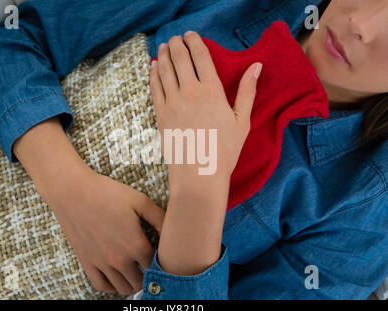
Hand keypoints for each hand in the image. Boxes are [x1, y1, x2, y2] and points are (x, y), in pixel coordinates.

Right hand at [39, 167, 164, 295]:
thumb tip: (174, 230)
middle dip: (149, 275)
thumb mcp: (139, 200)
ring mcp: (101, 262)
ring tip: (136, 271)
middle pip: (141, 281)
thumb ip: (159, 218)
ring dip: (132, 282)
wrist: (73, 192)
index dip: (161, 261)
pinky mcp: (86, 261)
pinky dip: (111, 287)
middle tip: (150, 264)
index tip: (162, 254)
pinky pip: (100, 285)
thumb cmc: (107, 193)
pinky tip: (117, 277)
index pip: (156, 265)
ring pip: (123, 287)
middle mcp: (119, 259)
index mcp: (135, 244)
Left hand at [148, 31, 260, 274]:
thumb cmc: (224, 151)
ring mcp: (172, 103)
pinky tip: (154, 67)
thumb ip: (247, 91)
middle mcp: (189, 92)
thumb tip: (256, 66)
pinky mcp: (160, 115)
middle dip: (177, 44)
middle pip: (180, 59)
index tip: (191, 34)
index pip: (201, 57)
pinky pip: (154, 88)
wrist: (199, 175)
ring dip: (164, 55)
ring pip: (165, 70)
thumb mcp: (242, 121)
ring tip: (164, 46)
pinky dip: (153, 74)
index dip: (195, 42)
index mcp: (212, 91)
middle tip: (175, 38)